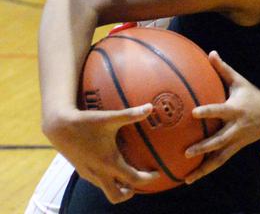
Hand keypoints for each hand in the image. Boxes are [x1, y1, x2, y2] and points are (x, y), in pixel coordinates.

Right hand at [44, 104, 158, 202]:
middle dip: (129, 192)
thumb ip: (131, 114)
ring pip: (106, 189)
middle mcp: (99, 173)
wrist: (59, 126)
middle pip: (117, 196)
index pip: (133, 179)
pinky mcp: (81, 170)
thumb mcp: (110, 118)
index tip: (157, 173)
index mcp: (109, 162)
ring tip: (129, 173)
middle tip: (140, 180)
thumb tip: (151, 107)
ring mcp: (89, 174)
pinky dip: (108, 180)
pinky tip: (113, 165)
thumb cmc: (86, 122)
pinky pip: (98, 182)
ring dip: (118, 186)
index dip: (148, 178)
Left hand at [183, 52, 259, 183]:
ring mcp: (237, 140)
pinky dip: (207, 170)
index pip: (220, 110)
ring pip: (220, 156)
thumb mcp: (240, 82)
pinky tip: (191, 178)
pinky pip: (221, 161)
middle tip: (187, 152)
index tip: (194, 113)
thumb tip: (211, 52)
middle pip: (219, 139)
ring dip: (204, 166)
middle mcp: (236, 127)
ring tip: (188, 176)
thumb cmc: (253, 95)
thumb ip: (223, 69)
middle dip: (204, 146)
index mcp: (235, 109)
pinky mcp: (237, 148)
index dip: (208, 111)